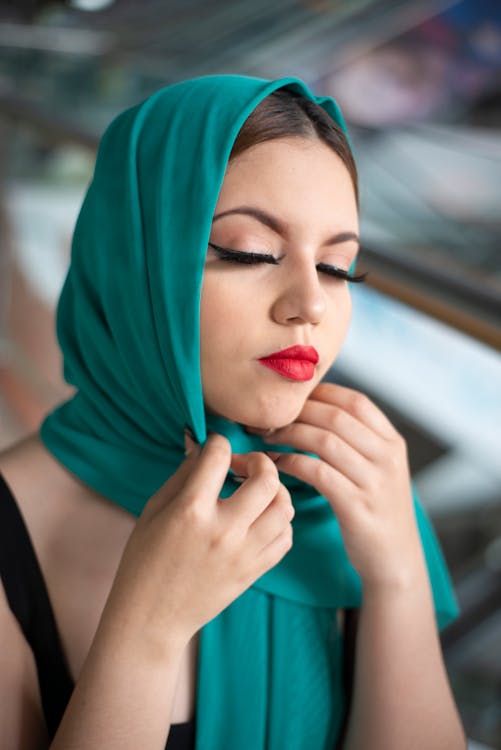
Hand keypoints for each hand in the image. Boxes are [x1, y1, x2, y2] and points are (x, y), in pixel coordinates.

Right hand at [101, 434, 293, 654]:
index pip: (220, 456)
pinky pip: (285, 537)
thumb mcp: (154, 509)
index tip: (216, 446)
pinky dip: (279, 521)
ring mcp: (243, 554)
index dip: (219, 441)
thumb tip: (204, 447)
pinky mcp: (254, 572)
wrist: (150, 618)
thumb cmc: (144, 560)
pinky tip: (261, 518)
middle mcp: (223, 530)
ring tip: (256, 492)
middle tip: (244, 466)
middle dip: (260, 462)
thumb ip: (183, 475)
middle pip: (267, 480)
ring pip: (284, 507)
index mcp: (191, 511)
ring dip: (274, 491)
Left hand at [253, 383, 426, 591]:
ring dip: (289, 434)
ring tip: (266, 437)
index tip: (289, 399)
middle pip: (335, 417)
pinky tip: (275, 464)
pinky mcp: (357, 507)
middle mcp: (387, 457)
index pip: (355, 401)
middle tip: (267, 417)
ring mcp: (374, 482)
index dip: (319, 393)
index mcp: (392, 442)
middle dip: (296, 412)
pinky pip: (318, 473)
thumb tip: (315, 407)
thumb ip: (357, 439)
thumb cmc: (376, 508)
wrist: (395, 560)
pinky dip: (291, 462)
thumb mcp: (379, 468)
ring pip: (324, 441)